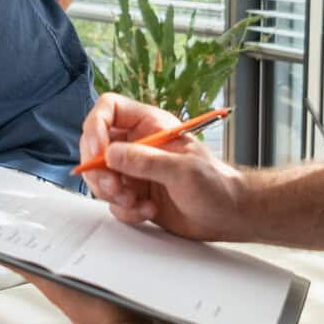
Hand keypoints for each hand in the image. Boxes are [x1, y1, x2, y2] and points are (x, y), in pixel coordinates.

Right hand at [79, 93, 247, 240]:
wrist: (227, 215)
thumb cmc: (216, 185)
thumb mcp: (182, 170)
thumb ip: (146, 161)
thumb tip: (111, 154)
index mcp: (151, 125)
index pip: (109, 109)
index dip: (96, 127)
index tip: (99, 153)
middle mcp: (139, 145)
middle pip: (96, 145)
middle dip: (99, 170)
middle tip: (114, 186)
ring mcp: (135, 170)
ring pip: (101, 176)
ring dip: (112, 193)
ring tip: (136, 201)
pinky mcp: (135, 193)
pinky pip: (113, 200)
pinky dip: (125, 210)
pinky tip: (148, 210)